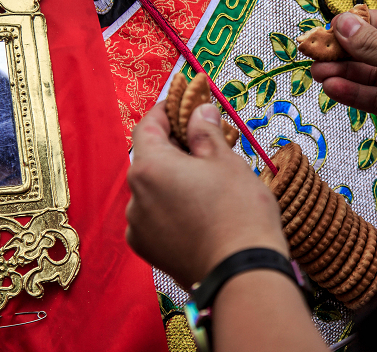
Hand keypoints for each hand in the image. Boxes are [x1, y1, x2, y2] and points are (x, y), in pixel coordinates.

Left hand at [126, 102, 287, 288]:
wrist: (241, 274)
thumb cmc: (239, 213)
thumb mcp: (226, 161)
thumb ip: (206, 132)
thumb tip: (199, 110)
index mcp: (150, 167)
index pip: (148, 125)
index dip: (166, 110)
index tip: (183, 103)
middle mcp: (135, 195)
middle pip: (150, 158)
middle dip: (175, 147)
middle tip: (206, 142)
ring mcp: (138, 225)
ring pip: (153, 188)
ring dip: (173, 179)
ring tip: (207, 182)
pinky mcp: (147, 248)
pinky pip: (154, 216)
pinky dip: (170, 207)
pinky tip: (198, 210)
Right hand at [311, 9, 376, 160]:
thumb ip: (369, 43)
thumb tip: (342, 22)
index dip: (359, 25)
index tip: (331, 29)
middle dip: (346, 53)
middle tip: (317, 53)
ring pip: (373, 76)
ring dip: (345, 74)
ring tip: (318, 72)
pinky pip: (376, 97)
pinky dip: (354, 93)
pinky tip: (333, 88)